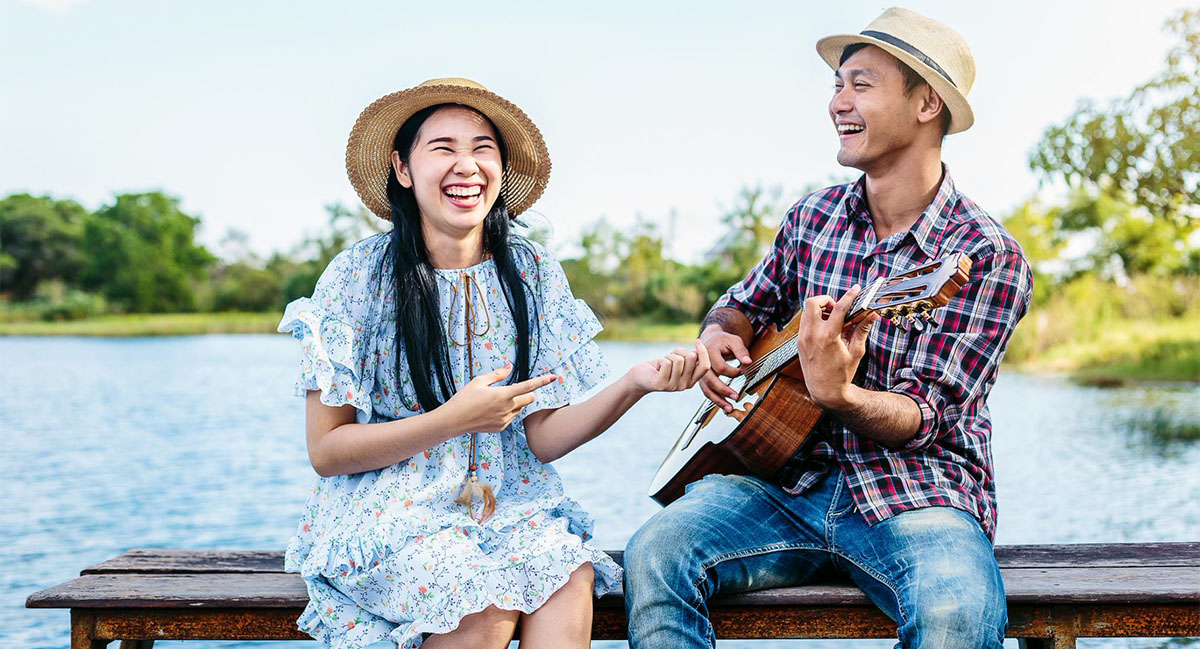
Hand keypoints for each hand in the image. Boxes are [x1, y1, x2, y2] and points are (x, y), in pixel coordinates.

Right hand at [440, 364, 557, 433]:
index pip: (528, 386)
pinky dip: (507, 412)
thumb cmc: (464, 398)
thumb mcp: (479, 381)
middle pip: (530, 399)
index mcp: (502, 395)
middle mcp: (506, 408)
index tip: (553, 377)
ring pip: (520, 409)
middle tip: (513, 390)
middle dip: (527, 394)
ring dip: (516, 403)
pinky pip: (511, 417)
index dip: (542, 381)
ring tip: (496, 401)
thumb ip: (498, 374)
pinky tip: (491, 411)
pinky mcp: (501, 427)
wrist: (454, 420)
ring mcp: (505, 420)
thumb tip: (510, 366)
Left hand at [627, 340, 710, 394]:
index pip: (705, 366)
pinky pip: (667, 363)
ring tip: (663, 362)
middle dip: (681, 351)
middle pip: (692, 358)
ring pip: (679, 359)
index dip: (703, 352)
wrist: (640, 377)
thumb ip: (691, 357)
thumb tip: (700, 348)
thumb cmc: (660, 367)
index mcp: (692, 381)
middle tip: (671, 356)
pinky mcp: (661, 384)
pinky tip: (658, 366)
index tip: (697, 341)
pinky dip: (661, 359)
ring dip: (669, 356)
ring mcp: (673, 386)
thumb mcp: (678, 361)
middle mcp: (685, 385)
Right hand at [698, 326, 752, 412]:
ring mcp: (699, 373)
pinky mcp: (702, 380)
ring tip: (729, 409)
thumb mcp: (733, 341)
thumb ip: (741, 350)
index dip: (732, 372)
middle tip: (736, 397)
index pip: (719, 367)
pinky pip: (707, 391)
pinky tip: (724, 406)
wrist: (710, 341)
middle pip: (710, 380)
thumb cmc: (723, 341)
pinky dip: (715, 400)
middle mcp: (701, 363)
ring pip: (706, 389)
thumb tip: (748, 362)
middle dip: (723, 390)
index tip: (741, 372)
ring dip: (718, 400)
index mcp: (708, 352)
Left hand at [796, 284, 878, 409]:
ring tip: (833, 321)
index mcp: (828, 336)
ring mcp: (803, 338)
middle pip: (813, 302)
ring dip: (820, 310)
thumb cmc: (842, 373)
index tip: (856, 289)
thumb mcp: (856, 351)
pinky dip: (815, 320)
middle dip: (827, 300)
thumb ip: (862, 330)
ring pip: (807, 311)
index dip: (849, 295)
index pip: (839, 308)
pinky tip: (826, 330)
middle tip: (838, 309)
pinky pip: (805, 322)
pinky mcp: (799, 342)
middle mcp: (812, 335)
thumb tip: (872, 315)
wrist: (825, 391)